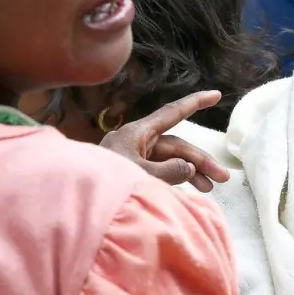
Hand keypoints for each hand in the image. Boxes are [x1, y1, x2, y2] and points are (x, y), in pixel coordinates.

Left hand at [100, 91, 232, 192]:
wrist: (71, 200)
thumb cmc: (103, 183)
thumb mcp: (141, 176)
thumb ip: (169, 172)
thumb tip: (188, 168)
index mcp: (137, 133)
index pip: (172, 113)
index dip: (195, 103)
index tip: (216, 94)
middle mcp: (137, 142)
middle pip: (176, 146)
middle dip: (200, 161)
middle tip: (222, 178)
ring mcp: (133, 158)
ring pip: (169, 160)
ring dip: (190, 173)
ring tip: (209, 188)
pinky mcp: (130, 172)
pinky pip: (159, 171)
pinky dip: (174, 179)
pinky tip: (187, 191)